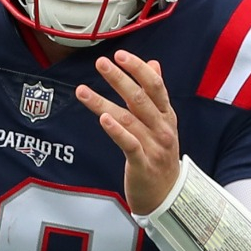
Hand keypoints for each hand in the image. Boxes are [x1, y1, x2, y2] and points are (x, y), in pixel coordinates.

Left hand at [75, 49, 180, 215]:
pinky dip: (116, 131)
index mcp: (166, 115)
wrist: (167, 195)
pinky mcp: (142, 164)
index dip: (138, 69)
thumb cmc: (160, 154)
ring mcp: (154, 146)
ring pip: (128, 119)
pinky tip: (103, 119)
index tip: (120, 55)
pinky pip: (129, 144)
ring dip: (103, 103)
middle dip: (119, 79)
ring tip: (83, 91)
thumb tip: (153, 63)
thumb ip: (156, 93)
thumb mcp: (163, 122)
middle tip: (101, 63)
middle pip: (140, 98)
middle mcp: (162, 128)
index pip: (155, 86)